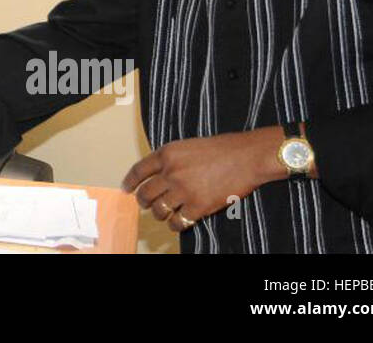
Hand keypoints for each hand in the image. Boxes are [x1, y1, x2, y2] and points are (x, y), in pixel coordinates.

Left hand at [121, 127, 284, 231]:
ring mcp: (184, 190)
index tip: (126, 190)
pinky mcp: (199, 206)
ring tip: (164, 213)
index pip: (139, 170)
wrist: (246, 157)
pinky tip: (178, 223)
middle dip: (143, 202)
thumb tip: (157, 176)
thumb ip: (170, 160)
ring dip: (159, 214)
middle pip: (145, 193)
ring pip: (159, 210)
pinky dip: (175, 225)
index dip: (130, 182)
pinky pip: (178, 221)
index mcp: (167, 154)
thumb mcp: (187, 146)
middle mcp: (171, 172)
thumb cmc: (220, 149)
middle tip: (146, 205)